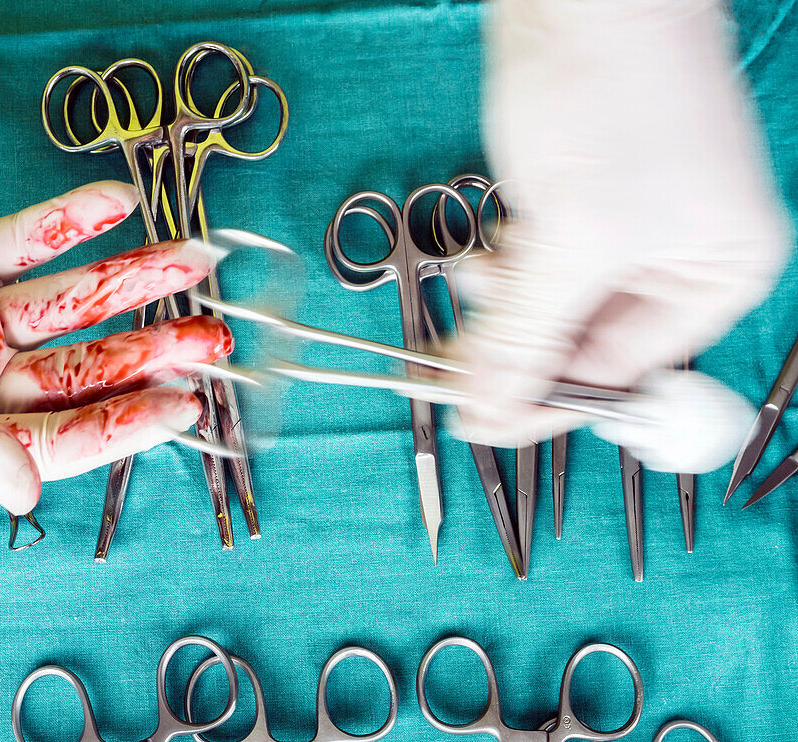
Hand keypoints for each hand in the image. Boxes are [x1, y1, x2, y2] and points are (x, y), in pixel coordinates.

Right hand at [0, 147, 231, 513]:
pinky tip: (121, 203)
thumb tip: (29, 494)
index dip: (123, 424)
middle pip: (81, 370)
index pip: (57, 437)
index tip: (184, 407)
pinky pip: (28, 240)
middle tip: (213, 338)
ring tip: (195, 261)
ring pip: (70, 303)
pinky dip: (73, 221)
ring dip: (133, 280)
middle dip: (149, 352)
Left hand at [453, 0, 791, 448]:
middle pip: (582, 342)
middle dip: (517, 349)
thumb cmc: (613, 93)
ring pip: (549, 305)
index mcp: (717, 275)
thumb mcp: (574, 239)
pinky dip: (502, 269)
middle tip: (454, 369)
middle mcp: (677, 258)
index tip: (480, 422)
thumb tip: (488, 416)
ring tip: (474, 280)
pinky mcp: (576, 197)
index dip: (546, 404)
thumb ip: (525, 337)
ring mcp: (624, 227)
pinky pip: (533, 263)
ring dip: (503, 308)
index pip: (623, 375)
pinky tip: (482, 256)